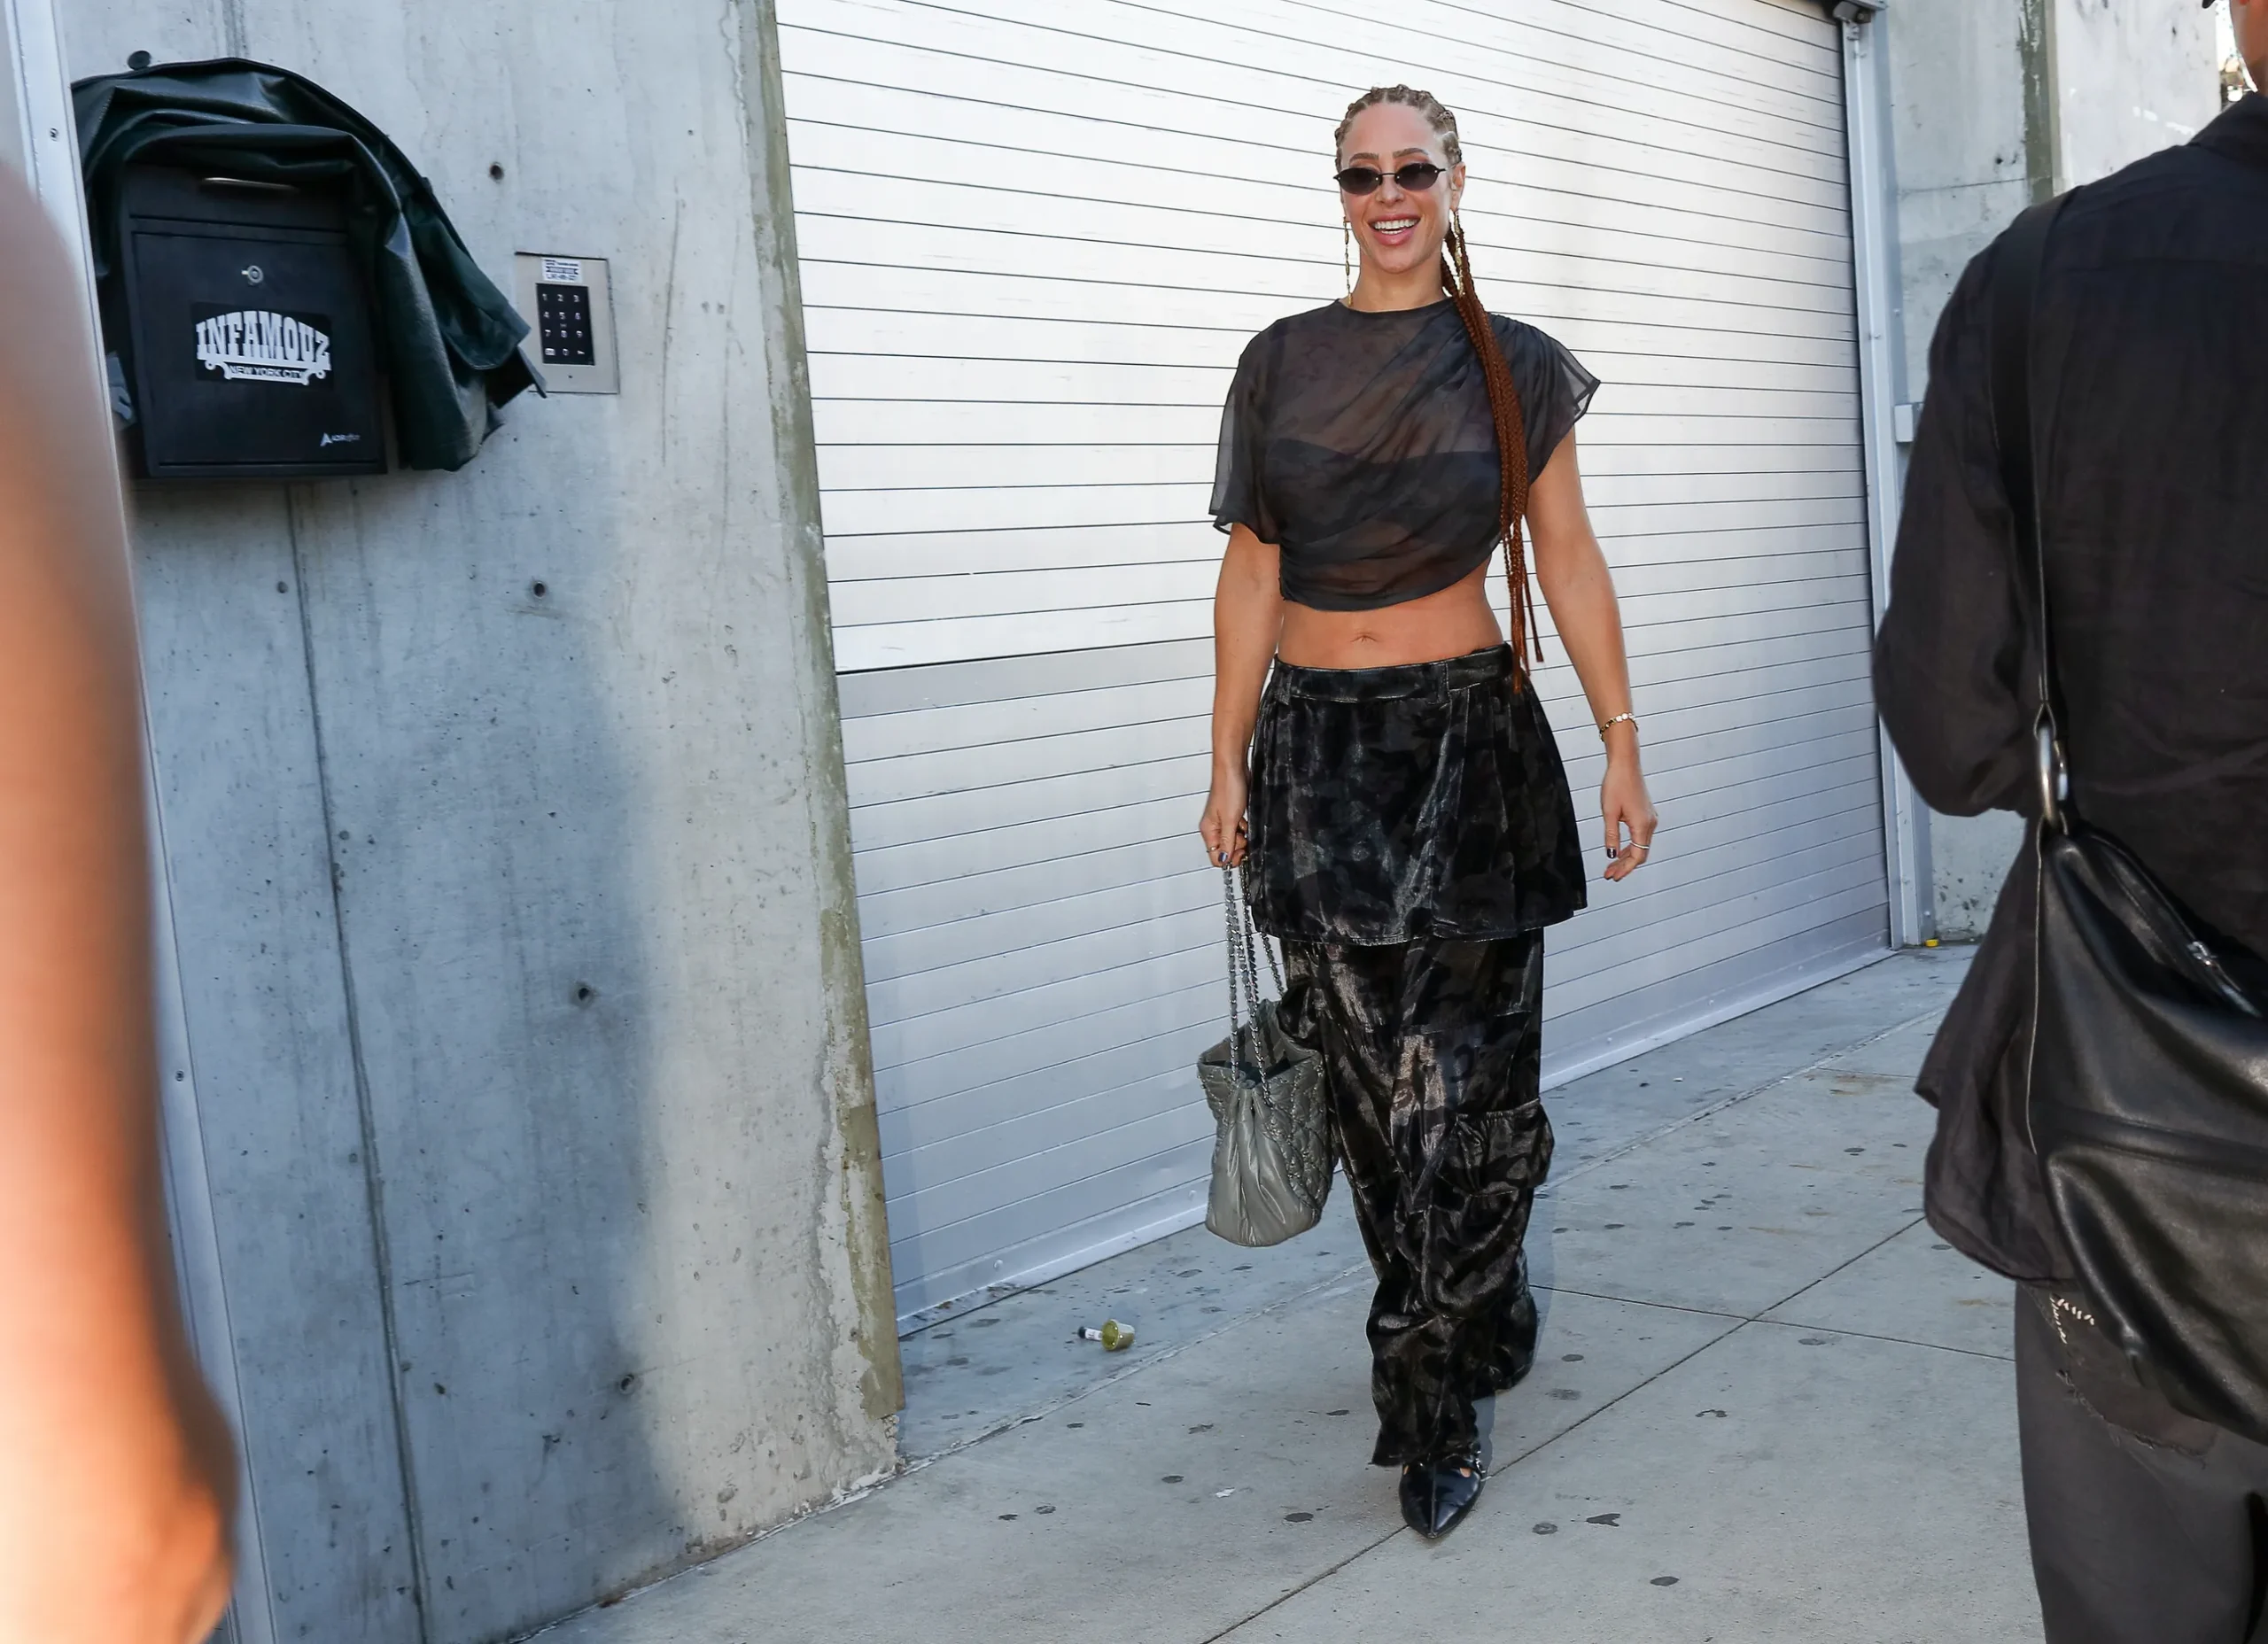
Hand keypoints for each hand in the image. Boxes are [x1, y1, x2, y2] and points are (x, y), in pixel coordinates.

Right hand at [1200, 772, 1249, 867]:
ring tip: (1245, 827)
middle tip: (1245, 839)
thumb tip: (1224, 859)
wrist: (1234, 769)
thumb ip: (1227, 841)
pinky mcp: (1231, 815)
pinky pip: (1238, 830)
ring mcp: (1222, 821)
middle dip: (1237, 848)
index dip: (1230, 859)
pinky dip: (1244, 829)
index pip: (1216, 857)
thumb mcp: (1230, 820)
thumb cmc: (1228, 788)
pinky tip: (1246, 822)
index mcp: (1209, 830)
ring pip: (1233, 840)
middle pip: (1225, 850)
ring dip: (1242, 838)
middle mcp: (1213, 828)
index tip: (1242, 853)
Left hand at [1600, 748, 1657, 883]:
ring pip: (1640, 846)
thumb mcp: (1609, 813)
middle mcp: (1650, 823)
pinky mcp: (1646, 814)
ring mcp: (1650, 819)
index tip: (1613, 876)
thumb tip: (1611, 855)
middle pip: (1640, 853)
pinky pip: (1640, 836)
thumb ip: (1611, 837)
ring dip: (1627, 857)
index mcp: (1643, 825)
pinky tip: (1619, 850)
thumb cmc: (1617, 784)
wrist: (1625, 764)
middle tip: (1609, 874)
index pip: (1637, 856)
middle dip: (1625, 866)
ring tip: (1611, 865)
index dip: (1625, 869)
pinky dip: (1630, 846)